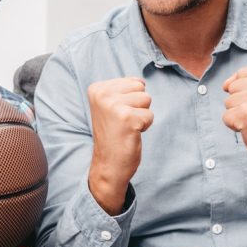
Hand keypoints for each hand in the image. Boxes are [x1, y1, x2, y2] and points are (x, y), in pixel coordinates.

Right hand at [87, 77, 152, 213]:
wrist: (108, 164)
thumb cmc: (114, 134)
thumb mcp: (111, 105)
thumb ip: (123, 90)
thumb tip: (141, 81)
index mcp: (97, 88)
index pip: (133, 81)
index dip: (131, 100)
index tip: (117, 115)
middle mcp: (102, 94)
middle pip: (141, 88)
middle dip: (138, 106)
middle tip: (123, 122)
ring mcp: (113, 105)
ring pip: (147, 100)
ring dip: (141, 115)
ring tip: (126, 127)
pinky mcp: (127, 118)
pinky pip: (150, 115)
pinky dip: (144, 126)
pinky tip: (130, 134)